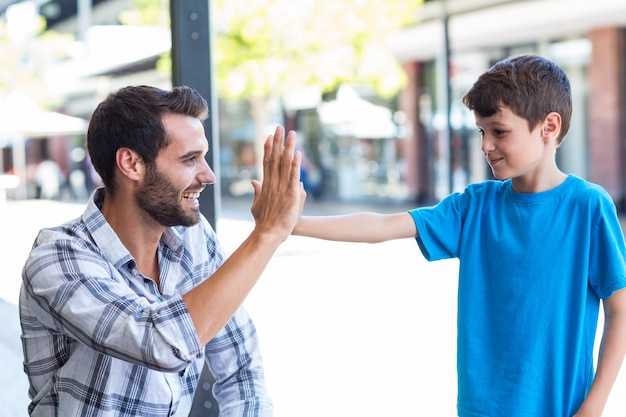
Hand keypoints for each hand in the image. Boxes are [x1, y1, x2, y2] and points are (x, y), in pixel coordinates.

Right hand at [250, 126, 305, 242]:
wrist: (268, 234)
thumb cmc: (264, 222)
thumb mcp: (257, 204)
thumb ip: (257, 191)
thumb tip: (254, 181)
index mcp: (266, 184)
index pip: (267, 162)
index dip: (269, 148)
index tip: (269, 136)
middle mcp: (273, 183)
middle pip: (275, 158)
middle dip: (277, 141)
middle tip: (280, 126)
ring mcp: (281, 188)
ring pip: (285, 164)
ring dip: (288, 148)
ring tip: (291, 133)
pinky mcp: (290, 194)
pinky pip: (293, 176)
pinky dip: (295, 165)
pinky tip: (298, 154)